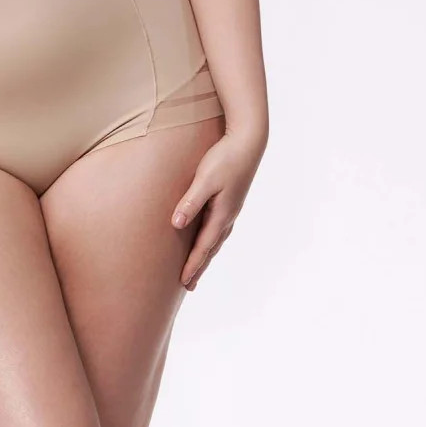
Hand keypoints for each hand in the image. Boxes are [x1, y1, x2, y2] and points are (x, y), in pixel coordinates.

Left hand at [171, 128, 265, 290]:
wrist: (248, 141)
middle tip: (189, 286)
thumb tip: (177, 225)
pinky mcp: (230, 200)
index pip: (204, 247)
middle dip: (200, 267)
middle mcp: (228, 216)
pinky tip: (208, 240)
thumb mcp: (205, 180)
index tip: (184, 282)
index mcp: (222, 214)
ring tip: (197, 268)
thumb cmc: (225, 158)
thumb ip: (191, 202)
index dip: (193, 265)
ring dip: (206, 256)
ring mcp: (231, 209)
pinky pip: (218, 228)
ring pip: (216, 240)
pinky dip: (211, 241)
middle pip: (211, 248)